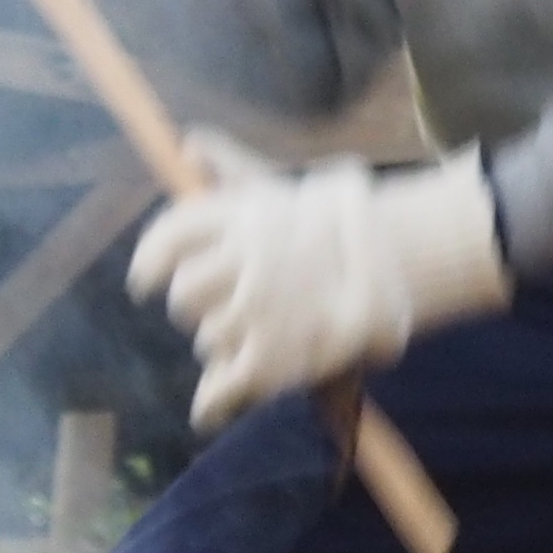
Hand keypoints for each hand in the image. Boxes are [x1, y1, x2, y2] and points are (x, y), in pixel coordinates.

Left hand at [128, 153, 508, 429]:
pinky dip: (212, 403)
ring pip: (208, 339)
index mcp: (241, 214)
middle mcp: (244, 258)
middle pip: (185, 295)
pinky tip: (208, 410)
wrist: (408, 258)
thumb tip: (188, 142)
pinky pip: (222, 387)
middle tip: (229, 309)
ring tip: (263, 338)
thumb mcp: (286, 183)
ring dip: (225, 344)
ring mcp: (260, 308)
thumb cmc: (345, 219)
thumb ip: (232, 166)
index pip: (169, 237)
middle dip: (199, 306)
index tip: (143, 282)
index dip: (149, 263)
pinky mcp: (276, 355)